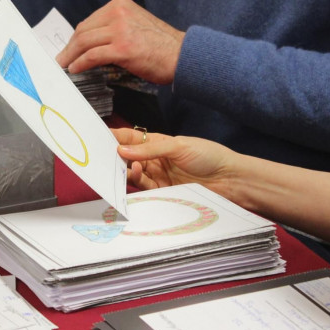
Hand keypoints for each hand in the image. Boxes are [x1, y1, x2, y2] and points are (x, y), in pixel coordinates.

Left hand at [56, 0, 183, 84]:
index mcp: (120, 4)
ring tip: (65, 66)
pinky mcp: (122, 48)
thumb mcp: (135, 25)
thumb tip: (90, 43)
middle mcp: (119, 12)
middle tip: (62, 59)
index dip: (76, 37)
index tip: (69, 48)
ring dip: (70, 56)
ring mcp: (120, 30)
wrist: (182, 55)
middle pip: (83, 30)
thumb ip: (114, 28)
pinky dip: (80, 63)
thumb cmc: (161, 45)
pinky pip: (92, 56)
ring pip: (84, 42)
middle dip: (70, 47)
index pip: (89, 21)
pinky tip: (75, 69)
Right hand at [112, 127, 237, 195]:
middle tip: (104, 156)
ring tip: (128, 166)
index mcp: (159, 142)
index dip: (115, 138)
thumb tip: (122, 149)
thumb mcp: (178, 146)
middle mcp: (156, 159)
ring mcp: (158, 175)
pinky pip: (143, 187)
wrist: (230, 180)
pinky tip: (137, 174)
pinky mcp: (162, 191)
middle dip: (116, 157)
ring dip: (127, 170)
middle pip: (128, 158)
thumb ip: (150, 148)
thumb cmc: (210, 156)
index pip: (131, 138)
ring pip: (133, 173)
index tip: (99, 138)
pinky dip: (137, 181)